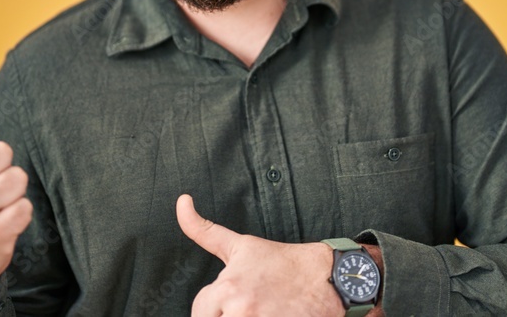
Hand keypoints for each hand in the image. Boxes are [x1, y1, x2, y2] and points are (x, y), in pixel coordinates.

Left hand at [176, 194, 342, 316]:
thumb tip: (181, 202)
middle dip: (227, 316)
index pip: (200, 312)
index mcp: (228, 288)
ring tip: (260, 311)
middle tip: (250, 307)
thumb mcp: (239, 245)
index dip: (215, 308)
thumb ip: (203, 230)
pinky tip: (270, 315)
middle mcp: (240, 310)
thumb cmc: (281, 262)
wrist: (325, 279)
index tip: (233, 302)